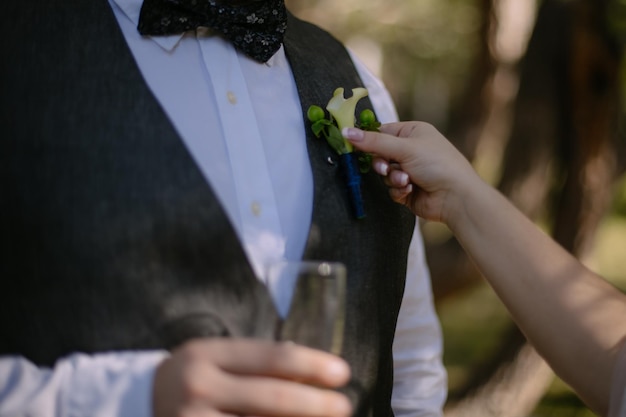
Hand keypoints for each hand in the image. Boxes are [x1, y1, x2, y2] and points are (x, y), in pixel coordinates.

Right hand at [153, 338, 351, 416]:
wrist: (138, 404)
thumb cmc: (193, 379)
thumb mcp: (216, 360)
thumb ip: (255, 364)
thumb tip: (312, 375)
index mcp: (207, 355)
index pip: (270, 358)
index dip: (311, 365)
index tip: (342, 373)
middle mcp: (197, 387)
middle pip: (271, 398)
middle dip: (315, 405)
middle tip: (345, 406)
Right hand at [343, 121, 480, 224]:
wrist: (455, 197)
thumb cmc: (438, 165)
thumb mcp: (404, 148)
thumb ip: (373, 142)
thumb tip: (346, 131)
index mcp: (413, 132)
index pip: (382, 132)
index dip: (369, 140)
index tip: (356, 146)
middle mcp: (411, 150)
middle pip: (380, 155)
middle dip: (383, 164)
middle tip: (386, 168)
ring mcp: (410, 170)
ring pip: (384, 174)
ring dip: (393, 178)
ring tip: (407, 181)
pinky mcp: (408, 189)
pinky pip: (391, 188)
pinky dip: (398, 190)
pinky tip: (411, 190)